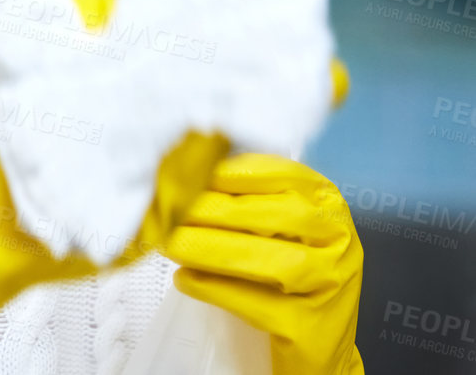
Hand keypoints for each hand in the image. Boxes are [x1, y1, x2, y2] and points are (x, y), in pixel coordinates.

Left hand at [161, 153, 363, 374]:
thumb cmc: (286, 271)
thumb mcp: (276, 227)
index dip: (240, 172)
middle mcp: (339, 242)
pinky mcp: (312, 329)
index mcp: (329, 206)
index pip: (289, 177)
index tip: (196, 171)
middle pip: (284, 217)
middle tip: (173, 210)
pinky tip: (184, 279)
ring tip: (172, 244)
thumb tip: (186, 179)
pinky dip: (218, 290)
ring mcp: (332, 286)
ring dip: (216, 250)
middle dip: (221, 211)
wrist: (315, 340)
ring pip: (277, 263)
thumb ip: (244, 200)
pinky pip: (262, 306)